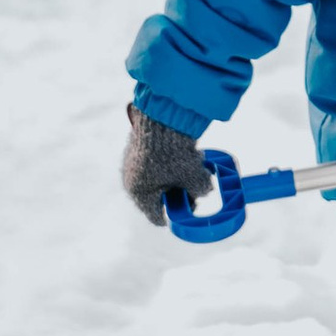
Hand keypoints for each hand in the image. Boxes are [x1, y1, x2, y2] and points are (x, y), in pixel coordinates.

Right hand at [122, 106, 212, 227]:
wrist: (162, 118)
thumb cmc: (175, 154)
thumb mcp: (194, 178)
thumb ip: (199, 190)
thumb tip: (203, 190)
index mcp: (140, 194)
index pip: (157, 216)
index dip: (176, 215)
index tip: (189, 206)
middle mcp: (131, 180)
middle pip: (158, 196)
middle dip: (179, 191)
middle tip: (194, 183)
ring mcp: (132, 162)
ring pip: (158, 176)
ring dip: (175, 174)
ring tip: (193, 163)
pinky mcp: (136, 146)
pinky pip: (155, 161)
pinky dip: (169, 160)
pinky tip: (185, 151)